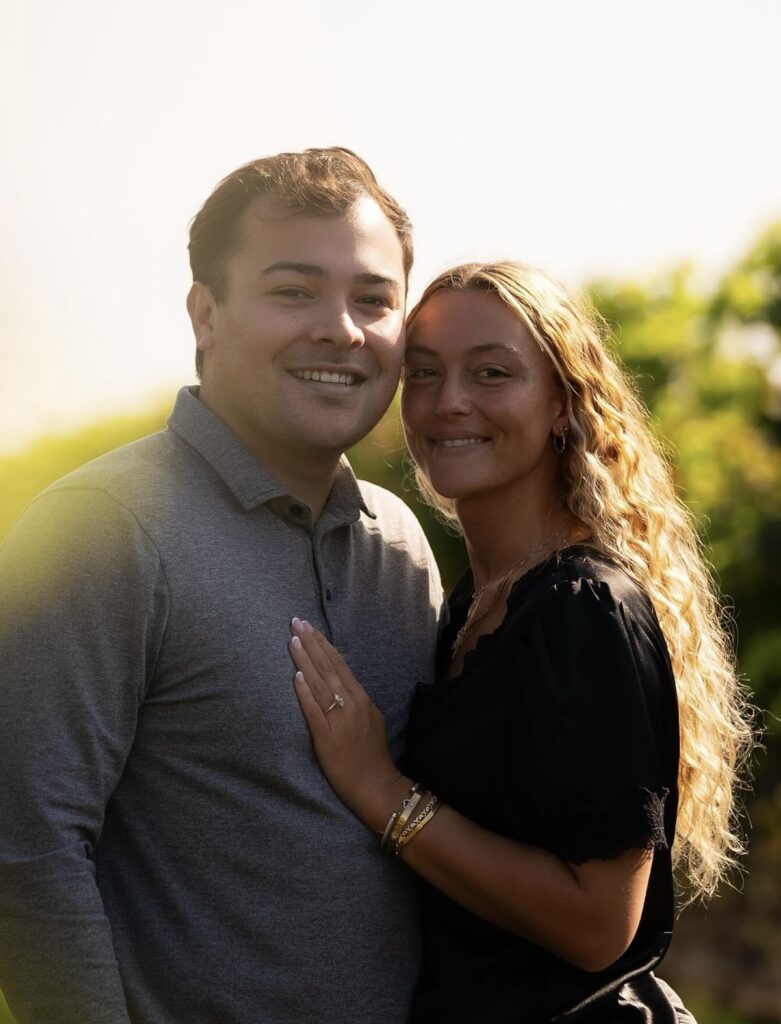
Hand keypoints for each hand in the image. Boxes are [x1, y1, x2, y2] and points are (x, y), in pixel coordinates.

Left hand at [288, 619, 405, 829]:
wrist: (375, 784)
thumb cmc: (371, 753)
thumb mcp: (371, 718)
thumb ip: (356, 700)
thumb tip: (342, 683)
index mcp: (361, 697)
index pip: (339, 663)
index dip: (322, 644)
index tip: (309, 626)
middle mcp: (351, 703)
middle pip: (328, 666)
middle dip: (310, 642)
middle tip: (295, 621)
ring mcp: (339, 719)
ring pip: (319, 683)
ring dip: (305, 659)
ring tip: (292, 640)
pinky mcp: (327, 737)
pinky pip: (314, 710)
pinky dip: (305, 692)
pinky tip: (296, 676)